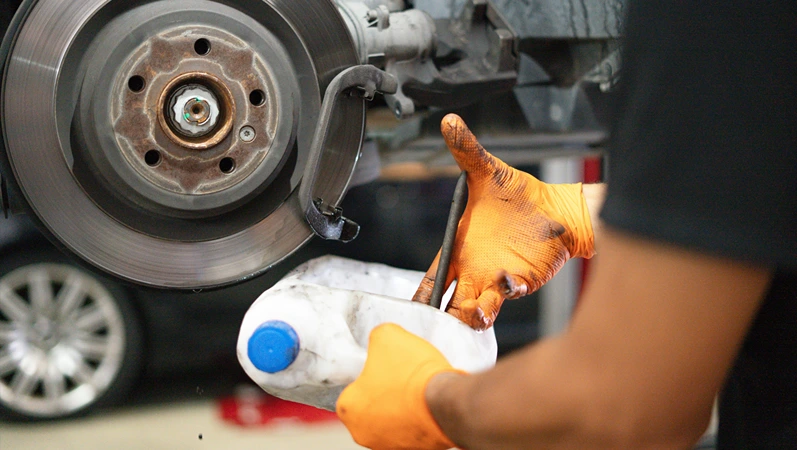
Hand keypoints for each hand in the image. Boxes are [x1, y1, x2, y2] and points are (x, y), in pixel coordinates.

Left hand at [336, 323, 462, 449]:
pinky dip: (419, 417)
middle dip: (385, 391)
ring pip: (391, 418)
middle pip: (370, 405)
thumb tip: (380, 340)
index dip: (369, 372)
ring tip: (418, 388)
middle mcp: (362, 432)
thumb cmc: (412, 374)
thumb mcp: (387, 335)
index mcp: (348, 407)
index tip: (384, 365)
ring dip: (401, 406)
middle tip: (402, 375)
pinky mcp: (414, 449)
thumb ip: (377, 338)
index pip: (351, 387)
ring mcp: (388, 444)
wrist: (446, 401)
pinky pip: (412, 428)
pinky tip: (428, 402)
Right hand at [413, 114, 594, 329]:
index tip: (415, 308)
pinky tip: (509, 283)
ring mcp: (495, 279)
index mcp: (457, 247)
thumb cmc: (518, 195)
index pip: (433, 278)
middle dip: (445, 316)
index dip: (423, 295)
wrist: (554, 208)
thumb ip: (467, 150)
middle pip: (450, 303)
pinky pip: (509, 295)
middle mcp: (473, 268)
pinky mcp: (520, 282)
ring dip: (473, 315)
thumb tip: (450, 120)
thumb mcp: (489, 172)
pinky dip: (507, 293)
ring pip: (476, 309)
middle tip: (444, 320)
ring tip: (476, 312)